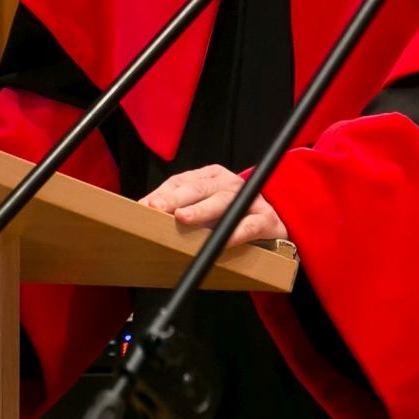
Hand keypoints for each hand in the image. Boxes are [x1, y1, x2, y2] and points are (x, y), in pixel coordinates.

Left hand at [139, 164, 289, 246]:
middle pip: (198, 188)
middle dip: (175, 198)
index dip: (163, 193)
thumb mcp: (204, 208)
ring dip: (201, 210)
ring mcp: (249, 199)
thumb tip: (144, 214)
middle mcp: (229, 183)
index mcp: (210, 177)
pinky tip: (222, 241)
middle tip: (157, 208)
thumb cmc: (232, 217)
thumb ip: (178, 208)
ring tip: (183, 218)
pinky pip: (249, 226)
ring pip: (222, 201)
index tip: (145, 206)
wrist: (274, 225)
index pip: (182, 181)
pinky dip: (235, 233)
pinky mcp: (266, 219)